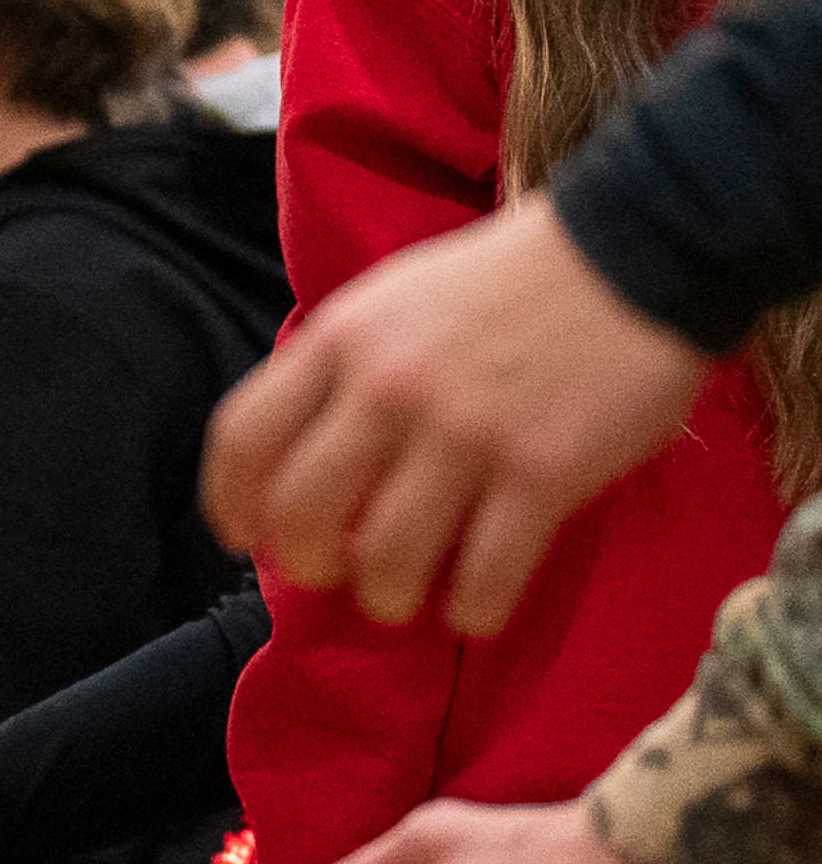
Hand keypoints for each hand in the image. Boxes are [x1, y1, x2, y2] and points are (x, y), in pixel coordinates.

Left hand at [203, 198, 708, 632]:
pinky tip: (476, 606)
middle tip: (335, 572)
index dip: (229, 502)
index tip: (242, 535)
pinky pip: (485, 577)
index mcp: (340, 340)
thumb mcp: (391, 300)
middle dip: (305, 563)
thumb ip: (341, 369)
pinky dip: (472, 611)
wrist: (633, 252)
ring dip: (388, 597)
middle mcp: (387, 389)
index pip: (243, 437)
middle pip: (300, 512)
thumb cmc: (505, 281)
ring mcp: (464, 434)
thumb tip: (302, 457)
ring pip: (388, 560)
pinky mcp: (542, 472)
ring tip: (406, 595)